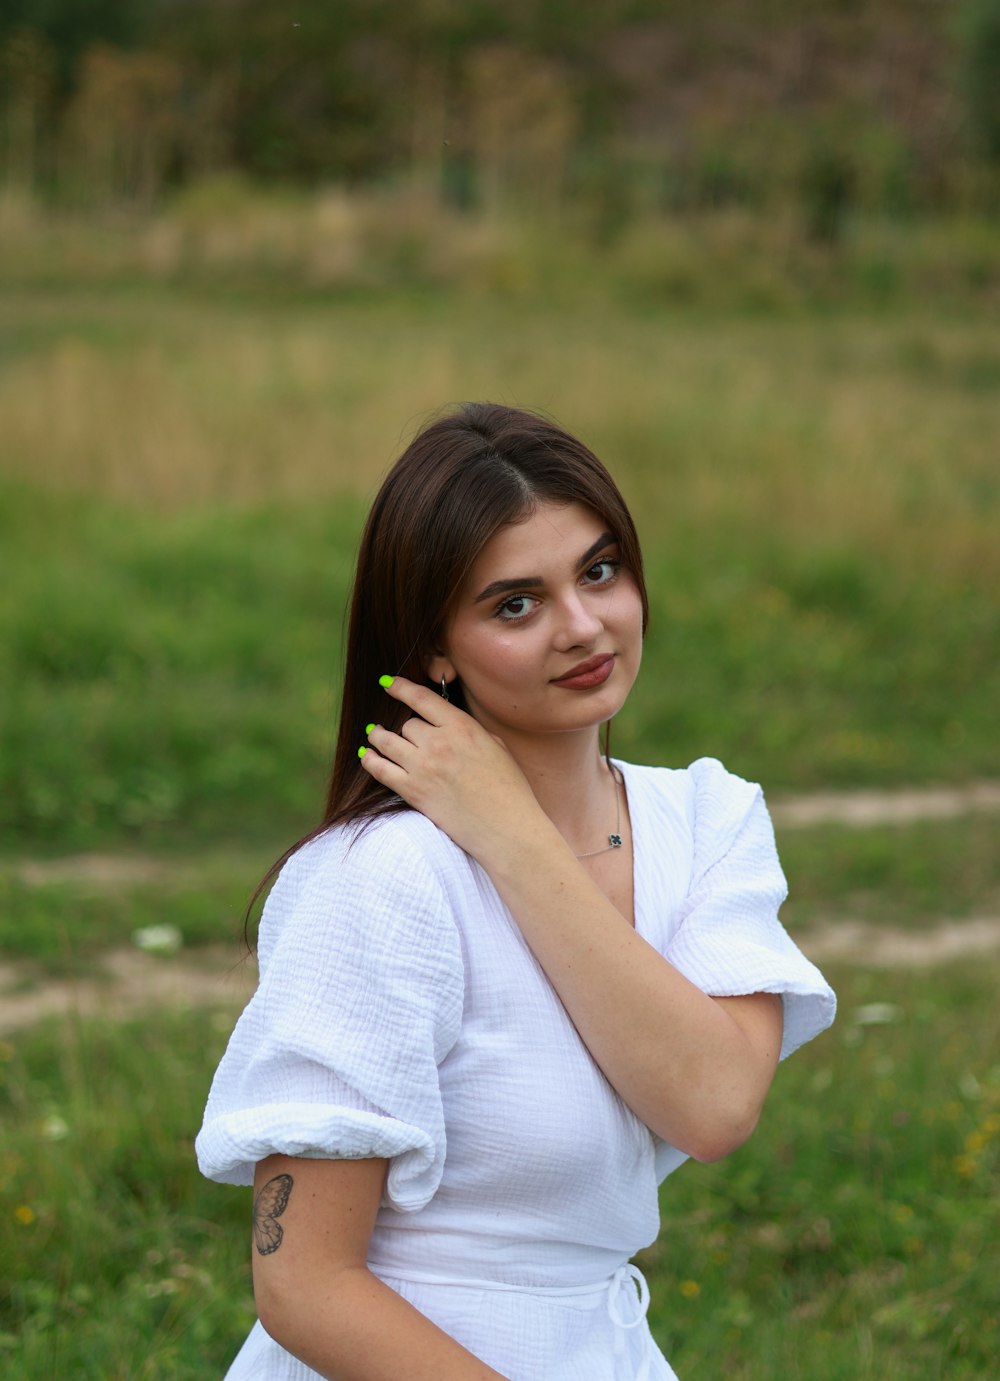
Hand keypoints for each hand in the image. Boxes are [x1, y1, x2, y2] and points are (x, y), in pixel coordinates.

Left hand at [357, 676, 547, 864]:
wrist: (506, 827)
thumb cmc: (509, 789)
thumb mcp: (497, 747)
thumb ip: (470, 731)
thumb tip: (450, 725)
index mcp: (462, 727)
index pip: (422, 698)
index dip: (400, 687)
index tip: (389, 684)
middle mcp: (439, 743)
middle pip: (407, 724)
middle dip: (407, 730)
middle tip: (406, 735)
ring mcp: (423, 767)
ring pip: (386, 741)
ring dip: (378, 736)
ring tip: (374, 734)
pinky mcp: (413, 791)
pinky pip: (379, 770)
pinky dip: (370, 760)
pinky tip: (367, 756)